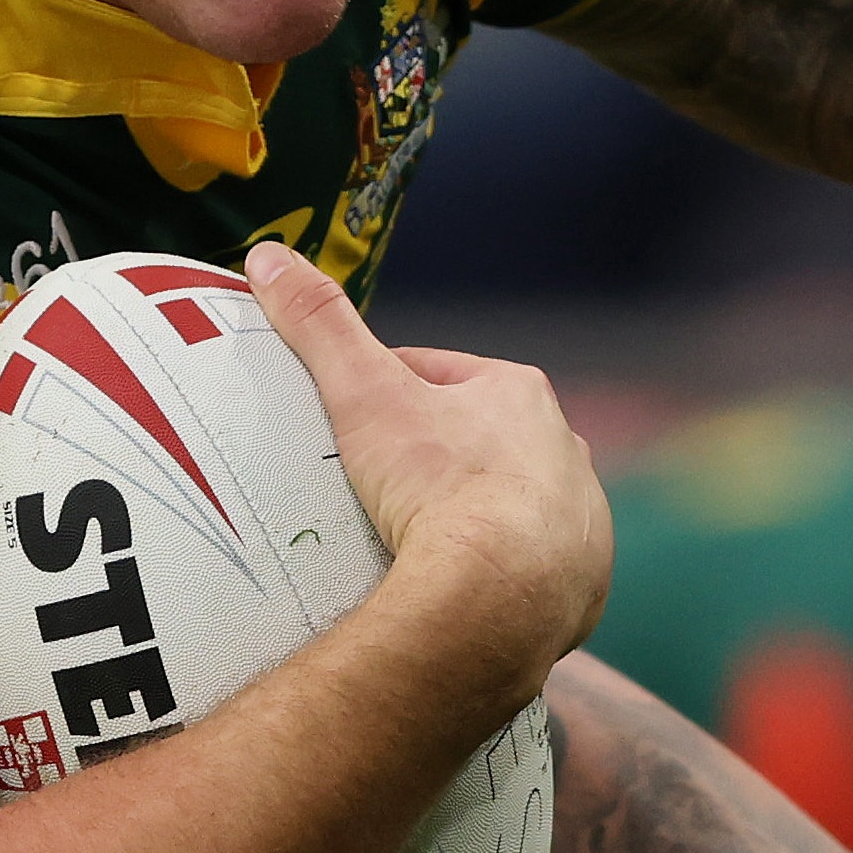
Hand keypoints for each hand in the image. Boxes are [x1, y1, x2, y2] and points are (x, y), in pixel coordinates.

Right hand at [245, 247, 606, 677]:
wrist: (496, 597)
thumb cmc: (437, 485)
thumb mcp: (363, 393)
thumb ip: (319, 324)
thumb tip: (268, 256)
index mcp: (519, 394)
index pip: (440, 379)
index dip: (389, 396)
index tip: (351, 422)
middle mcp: (565, 451)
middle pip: (482, 445)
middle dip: (437, 458)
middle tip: (380, 490)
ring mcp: (581, 520)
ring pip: (515, 508)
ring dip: (476, 520)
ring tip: (421, 545)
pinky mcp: (583, 584)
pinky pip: (534, 572)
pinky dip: (502, 577)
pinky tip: (466, 591)